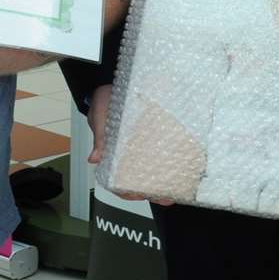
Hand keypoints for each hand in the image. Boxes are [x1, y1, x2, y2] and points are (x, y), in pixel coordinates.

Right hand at [85, 84, 175, 204]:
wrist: (116, 81)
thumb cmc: (105, 101)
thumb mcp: (99, 117)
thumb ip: (100, 137)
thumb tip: (95, 159)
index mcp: (114, 153)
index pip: (118, 179)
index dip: (127, 191)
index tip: (136, 196)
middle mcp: (131, 152)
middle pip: (140, 179)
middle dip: (152, 192)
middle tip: (164, 198)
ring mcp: (146, 144)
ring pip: (155, 169)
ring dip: (165, 182)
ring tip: (176, 190)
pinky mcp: (158, 133)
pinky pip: (166, 149)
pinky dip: (174, 160)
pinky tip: (183, 167)